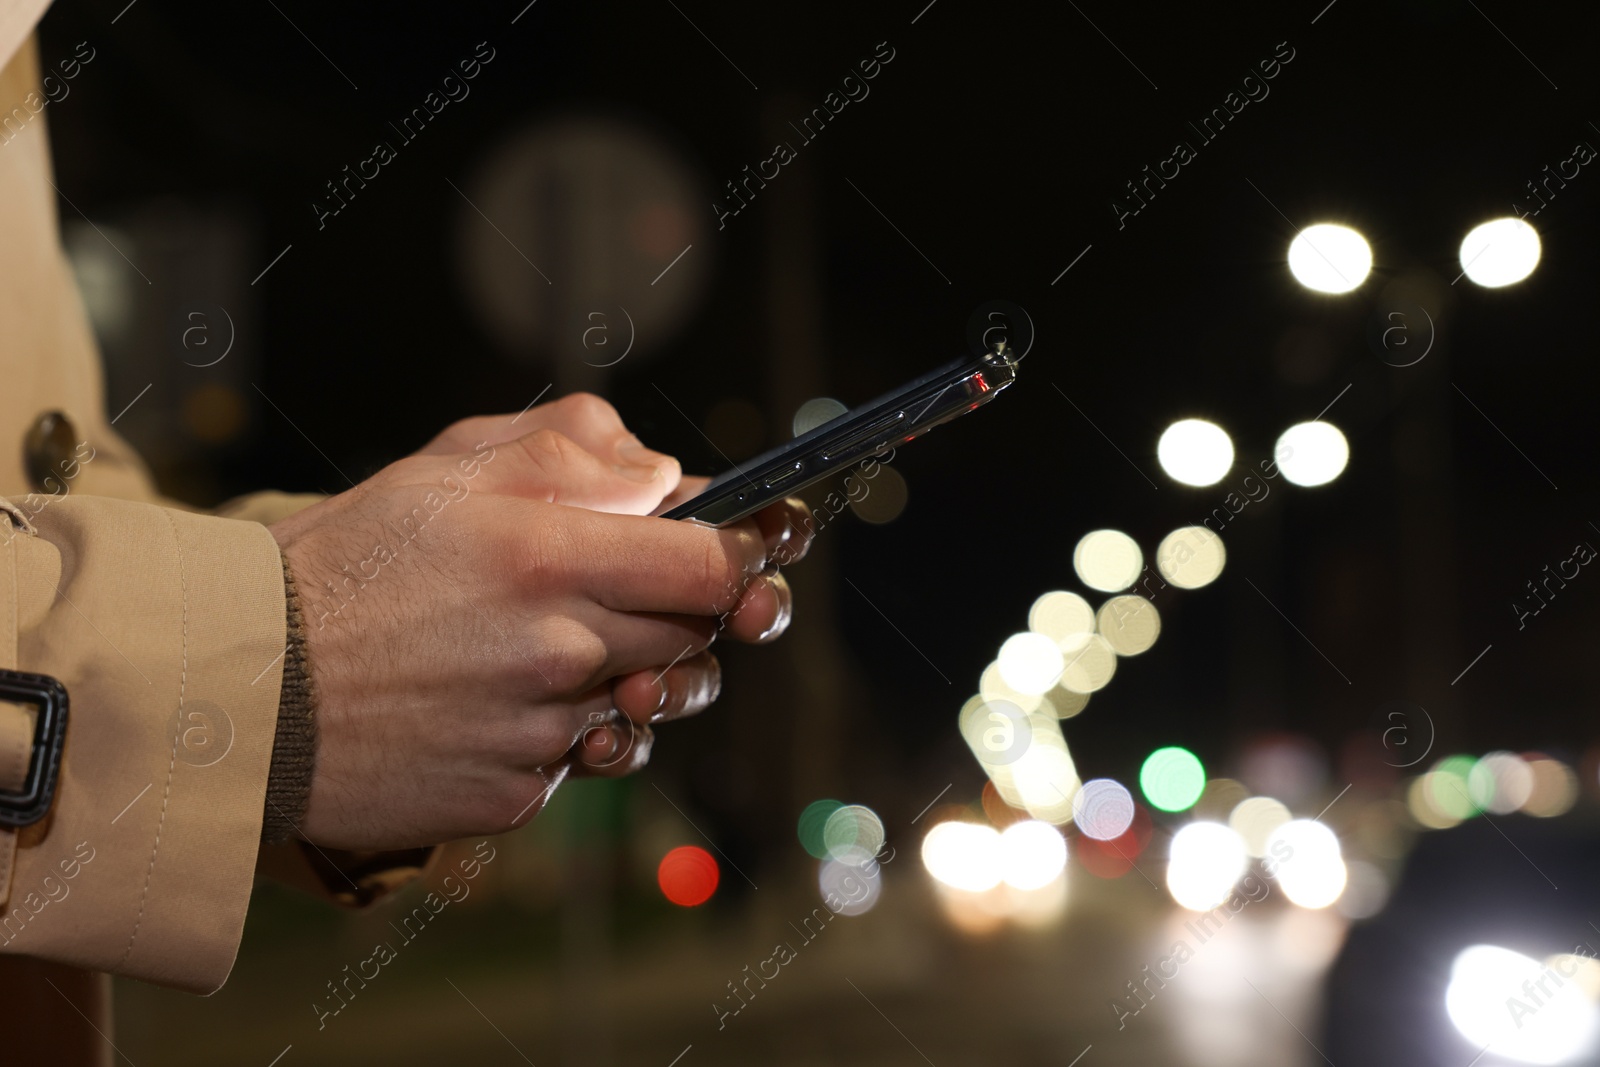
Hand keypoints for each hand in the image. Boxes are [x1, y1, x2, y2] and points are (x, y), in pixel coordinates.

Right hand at [270, 413, 793, 849]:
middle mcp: (558, 650)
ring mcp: (538, 733)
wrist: (240, 689)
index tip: (738, 550)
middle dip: (678, 615)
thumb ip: (567, 452)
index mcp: (549, 556)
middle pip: (692, 638)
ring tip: (548, 652)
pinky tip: (489, 706)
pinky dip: (556, 738)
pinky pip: (576, 765)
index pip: (714, 563)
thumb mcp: (444, 470)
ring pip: (641, 707)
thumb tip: (663, 474)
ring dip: (621, 679)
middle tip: (619, 595)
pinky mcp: (511, 797)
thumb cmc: (342, 566)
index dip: (741, 555)